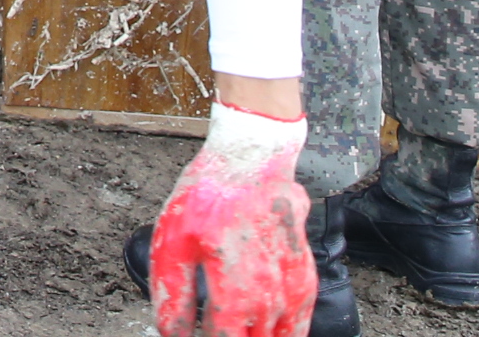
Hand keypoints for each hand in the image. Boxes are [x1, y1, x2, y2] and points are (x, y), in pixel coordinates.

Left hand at [147, 101, 314, 336]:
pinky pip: (300, 324)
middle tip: (211, 328)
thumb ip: (173, 296)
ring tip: (237, 327)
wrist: (252, 160)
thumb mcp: (172, 243)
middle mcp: (270, 299)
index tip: (192, 336)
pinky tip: (266, 330)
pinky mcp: (306, 278)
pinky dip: (285, 333)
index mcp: (235, 293)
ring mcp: (293, 291)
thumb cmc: (208, 198)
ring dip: (259, 336)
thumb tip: (172, 335)